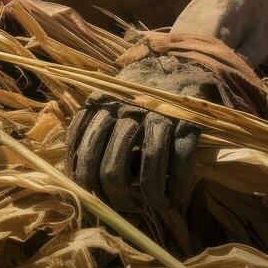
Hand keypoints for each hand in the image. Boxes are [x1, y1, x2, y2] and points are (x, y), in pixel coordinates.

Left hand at [65, 55, 215, 211]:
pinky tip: (175, 197)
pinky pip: (180, 161)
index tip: (93, 194)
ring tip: (154, 204)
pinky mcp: (188, 120)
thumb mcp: (111, 98)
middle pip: (113, 166)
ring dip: (151, 195)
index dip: (85, 180)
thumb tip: (80, 172)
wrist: (182, 61)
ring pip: (148, 163)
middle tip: (124, 206)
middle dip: (117, 196)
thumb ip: (94, 125)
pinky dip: (178, 186)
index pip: (83, 149)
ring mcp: (158, 113)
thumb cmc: (140, 90)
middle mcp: (127, 108)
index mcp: (102, 103)